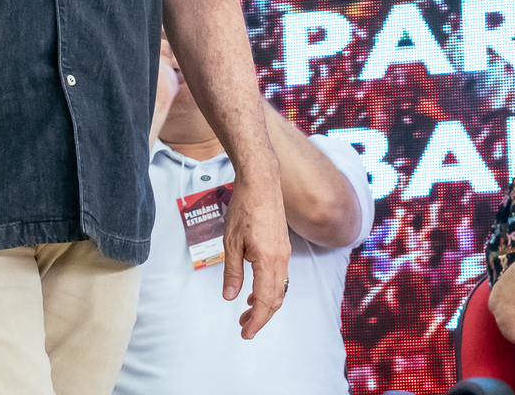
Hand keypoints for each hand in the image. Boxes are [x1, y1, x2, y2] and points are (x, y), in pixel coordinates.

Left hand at [219, 174, 290, 339]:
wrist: (261, 181)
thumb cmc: (245, 207)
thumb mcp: (231, 242)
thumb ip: (233, 272)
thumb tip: (231, 297)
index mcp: (268, 260)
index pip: (265, 300)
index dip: (257, 320)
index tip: (246, 333)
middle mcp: (281, 259)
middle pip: (276, 298)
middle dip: (261, 316)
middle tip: (245, 328)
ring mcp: (284, 252)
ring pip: (279, 287)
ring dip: (265, 303)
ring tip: (247, 311)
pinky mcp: (282, 245)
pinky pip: (279, 275)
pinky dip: (269, 288)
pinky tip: (254, 289)